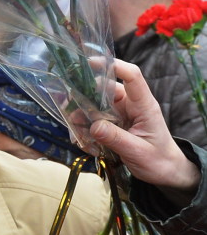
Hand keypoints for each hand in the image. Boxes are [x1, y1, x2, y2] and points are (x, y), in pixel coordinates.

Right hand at [89, 59, 199, 202]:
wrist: (164, 171)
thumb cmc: (158, 159)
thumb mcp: (137, 151)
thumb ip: (115, 138)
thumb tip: (93, 126)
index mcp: (143, 106)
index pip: (132, 77)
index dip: (114, 65)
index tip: (91, 63)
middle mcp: (130, 105)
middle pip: (105, 89)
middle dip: (85, 97)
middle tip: (70, 111)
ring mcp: (120, 114)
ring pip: (94, 106)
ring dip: (82, 119)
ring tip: (79, 136)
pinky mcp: (112, 124)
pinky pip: (92, 121)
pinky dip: (84, 131)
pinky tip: (87, 145)